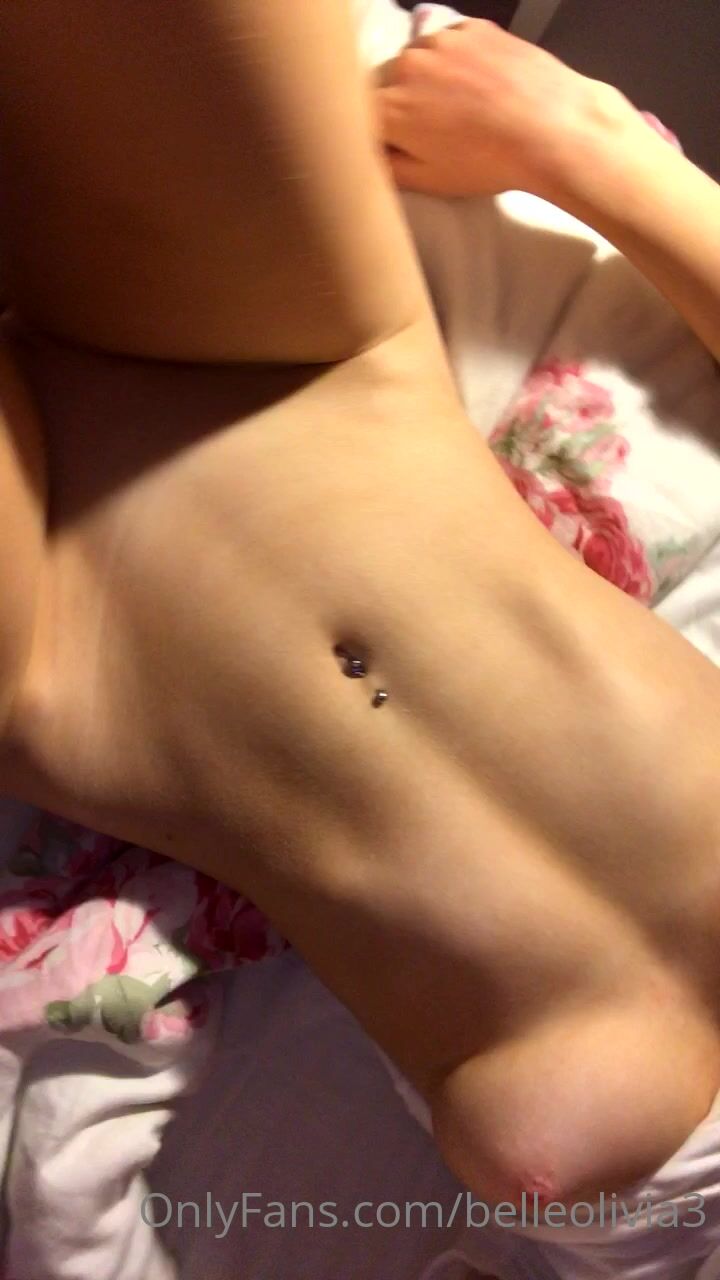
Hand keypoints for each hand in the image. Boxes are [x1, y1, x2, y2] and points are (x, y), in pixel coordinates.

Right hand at [373, 18, 629, 198]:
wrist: (550, 128)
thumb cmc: (488, 162)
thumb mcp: (430, 181)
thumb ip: (387, 166)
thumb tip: (371, 153)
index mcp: (389, 107)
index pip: (360, 114)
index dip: (376, 131)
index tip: (393, 144)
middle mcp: (407, 66)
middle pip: (388, 83)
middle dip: (402, 104)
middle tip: (433, 131)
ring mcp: (441, 41)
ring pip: (419, 59)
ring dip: (429, 79)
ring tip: (461, 107)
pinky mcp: (473, 28)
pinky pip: (450, 42)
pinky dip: (457, 60)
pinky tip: (479, 84)